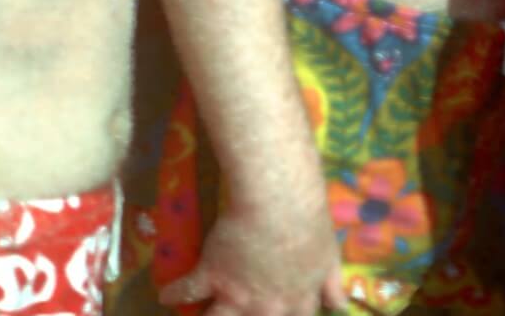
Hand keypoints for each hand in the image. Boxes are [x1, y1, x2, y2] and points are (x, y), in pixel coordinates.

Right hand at [156, 205, 345, 315]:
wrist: (279, 201)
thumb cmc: (310, 222)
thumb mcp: (330, 255)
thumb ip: (332, 283)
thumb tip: (339, 306)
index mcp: (298, 301)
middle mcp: (267, 307)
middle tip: (235, 313)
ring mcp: (237, 295)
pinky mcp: (209, 275)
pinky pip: (185, 291)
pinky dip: (173, 293)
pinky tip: (165, 295)